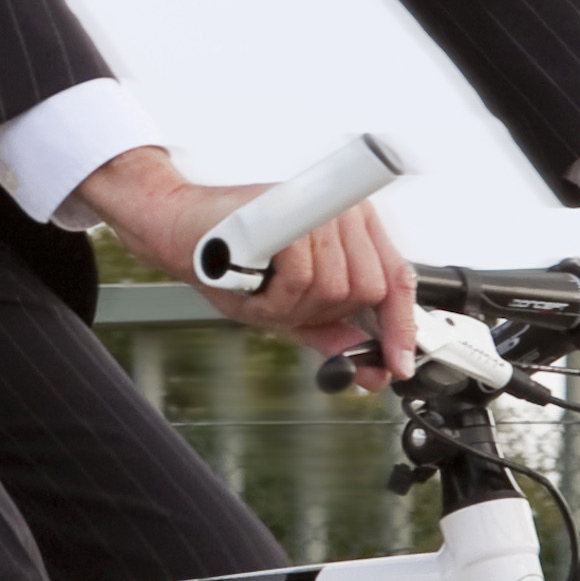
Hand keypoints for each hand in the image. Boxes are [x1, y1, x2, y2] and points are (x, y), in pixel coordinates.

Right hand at [80, 148, 421, 383]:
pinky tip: (255, 278)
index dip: (400, 327)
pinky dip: (275, 291)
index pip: (396, 280)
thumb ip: (334, 335)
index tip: (398, 364)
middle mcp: (345, 213)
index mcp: (354, 231)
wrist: (178, 230)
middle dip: (322, 312)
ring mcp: (322, 208)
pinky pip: (303, 276)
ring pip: (336, 287)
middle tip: (282, 299)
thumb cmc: (232, 261)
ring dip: (292, 303)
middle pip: (366, 291)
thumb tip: (374, 372)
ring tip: (263, 282)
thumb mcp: (290, 307)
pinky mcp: (295, 211)